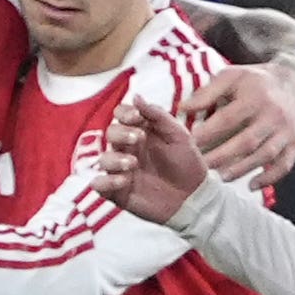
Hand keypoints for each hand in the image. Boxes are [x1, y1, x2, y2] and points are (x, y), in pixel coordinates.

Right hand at [99, 100, 211, 224]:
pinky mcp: (119, 192)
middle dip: (121, 133)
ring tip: (132, 164)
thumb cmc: (188, 164)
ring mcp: (122, 171)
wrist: (195, 198)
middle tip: (138, 139)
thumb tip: (135, 96)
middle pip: (110, 133)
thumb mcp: (178, 135)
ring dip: (114, 158)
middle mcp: (128, 149)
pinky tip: (123, 181)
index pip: (121, 115)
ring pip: (103, 158)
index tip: (136, 117)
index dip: (124, 113)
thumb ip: (157, 115)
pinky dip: (105, 181)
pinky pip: (99, 185)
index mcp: (141, 132)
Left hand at [183, 62, 294, 186]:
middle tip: (202, 167)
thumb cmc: (257, 81)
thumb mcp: (233, 76)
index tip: (190, 144)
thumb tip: (183, 108)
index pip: (228, 118)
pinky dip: (268, 178)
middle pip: (246, 141)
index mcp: (256, 96)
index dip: (208, 133)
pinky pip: (284, 164)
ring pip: (265, 155)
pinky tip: (251, 186)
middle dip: (222, 156)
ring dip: (243, 169)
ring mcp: (287, 130)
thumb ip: (207, 92)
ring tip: (222, 177)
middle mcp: (274, 114)